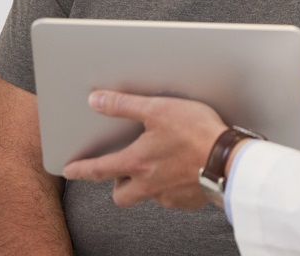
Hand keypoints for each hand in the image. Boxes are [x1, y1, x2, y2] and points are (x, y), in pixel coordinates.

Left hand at [61, 92, 226, 209]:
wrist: (230, 160)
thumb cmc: (197, 133)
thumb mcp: (158, 109)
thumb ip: (124, 105)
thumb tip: (96, 100)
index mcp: (137, 162)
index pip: (99, 170)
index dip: (81, 170)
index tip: (69, 171)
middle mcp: (148, 184)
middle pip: (121, 195)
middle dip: (116, 184)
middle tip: (121, 172)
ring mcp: (168, 195)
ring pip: (147, 195)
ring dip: (146, 184)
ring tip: (157, 166)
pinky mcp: (187, 200)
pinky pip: (171, 196)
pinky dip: (171, 185)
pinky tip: (182, 170)